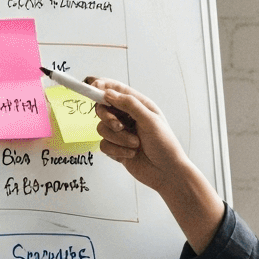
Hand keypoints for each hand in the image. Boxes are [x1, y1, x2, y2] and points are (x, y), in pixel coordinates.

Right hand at [89, 76, 227, 255]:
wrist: (167, 172)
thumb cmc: (165, 145)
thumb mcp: (149, 120)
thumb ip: (129, 104)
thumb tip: (108, 93)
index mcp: (138, 105)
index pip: (115, 90)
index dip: (102, 86)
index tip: (92, 85)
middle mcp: (128, 117)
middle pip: (103, 109)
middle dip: (108, 117)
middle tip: (120, 126)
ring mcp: (121, 133)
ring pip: (102, 128)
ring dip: (118, 138)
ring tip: (135, 144)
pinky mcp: (116, 148)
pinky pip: (104, 145)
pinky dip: (116, 150)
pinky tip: (131, 155)